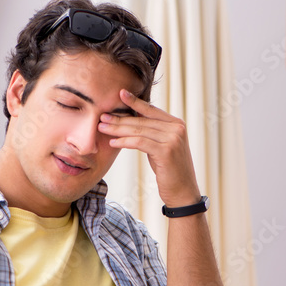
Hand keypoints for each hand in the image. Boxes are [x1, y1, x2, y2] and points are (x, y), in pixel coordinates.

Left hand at [98, 89, 201, 207]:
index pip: (151, 110)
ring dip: (118, 129)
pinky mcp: (166, 151)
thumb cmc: (169, 170)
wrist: (183, 192)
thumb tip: (132, 120)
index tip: (120, 94)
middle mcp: (176, 128)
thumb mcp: (162, 146)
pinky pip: (139, 142)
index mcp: (176, 124)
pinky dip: (124, 141)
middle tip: (102, 116)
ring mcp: (173, 139)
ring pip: (139, 130)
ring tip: (102, 128)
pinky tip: (113, 142)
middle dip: (120, 118)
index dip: (135, 101)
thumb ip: (152, 132)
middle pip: (142, 120)